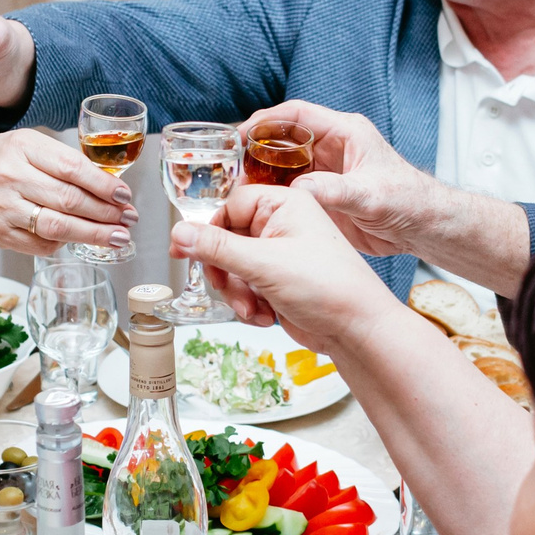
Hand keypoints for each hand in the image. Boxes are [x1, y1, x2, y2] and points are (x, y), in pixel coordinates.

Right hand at [0, 130, 137, 254]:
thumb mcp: (27, 145)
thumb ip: (63, 160)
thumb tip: (109, 185)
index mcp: (22, 147)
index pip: (72, 168)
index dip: (103, 185)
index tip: (124, 195)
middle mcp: (11, 177)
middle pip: (69, 200)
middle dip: (106, 213)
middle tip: (128, 219)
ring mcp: (4, 208)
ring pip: (58, 226)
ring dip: (93, 234)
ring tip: (117, 237)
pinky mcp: (0, 234)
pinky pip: (41, 245)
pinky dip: (65, 244)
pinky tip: (80, 240)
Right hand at [169, 184, 403, 352]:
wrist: (356, 330)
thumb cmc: (328, 287)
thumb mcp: (263, 263)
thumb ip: (216, 247)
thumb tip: (178, 232)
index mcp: (285, 204)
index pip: (229, 206)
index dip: (209, 231)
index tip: (187, 251)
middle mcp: (282, 225)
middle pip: (226, 239)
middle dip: (224, 270)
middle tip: (225, 286)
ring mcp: (280, 255)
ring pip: (233, 267)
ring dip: (235, 292)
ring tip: (252, 308)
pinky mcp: (279, 281)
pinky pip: (246, 287)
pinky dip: (249, 304)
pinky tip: (266, 316)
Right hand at [241, 100, 443, 255]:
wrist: (423, 228)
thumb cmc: (409, 201)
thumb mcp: (370, 195)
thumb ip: (335, 191)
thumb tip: (300, 189)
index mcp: (345, 133)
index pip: (297, 115)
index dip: (266, 121)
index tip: (240, 133)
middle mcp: (332, 148)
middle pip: (282, 137)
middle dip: (255, 148)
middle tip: (230, 166)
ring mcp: (326, 171)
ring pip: (281, 164)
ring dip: (259, 173)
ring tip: (235, 188)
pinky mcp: (323, 193)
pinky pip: (288, 188)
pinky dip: (270, 194)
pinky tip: (254, 206)